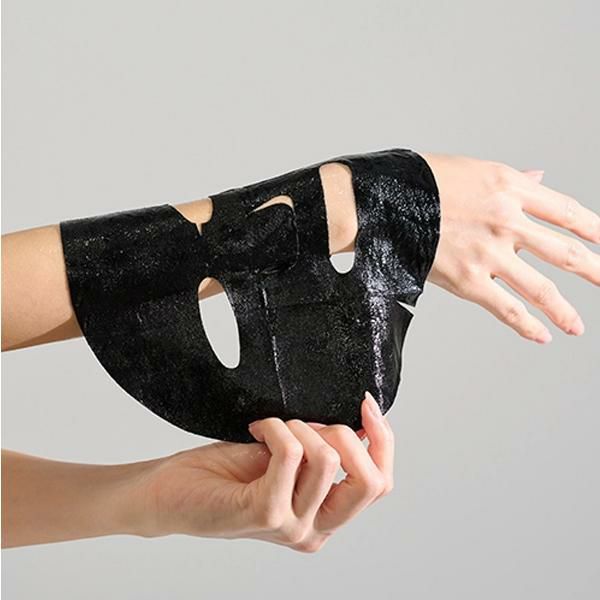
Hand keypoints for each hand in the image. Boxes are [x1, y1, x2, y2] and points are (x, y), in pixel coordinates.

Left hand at [132, 392, 393, 552]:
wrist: (169, 493)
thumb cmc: (222, 473)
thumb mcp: (287, 457)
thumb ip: (321, 449)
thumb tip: (358, 423)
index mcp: (324, 517)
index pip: (379, 485)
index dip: (382, 441)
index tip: (366, 404)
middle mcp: (314, 530)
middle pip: (370, 483)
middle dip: (348, 434)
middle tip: (308, 419)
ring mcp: (291, 527)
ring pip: (327, 459)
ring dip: (299, 426)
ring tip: (272, 427)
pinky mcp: (265, 513)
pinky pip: (289, 452)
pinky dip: (273, 426)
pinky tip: (255, 428)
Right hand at [421, 152, 599, 342]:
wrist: (381, 202)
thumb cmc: (419, 182)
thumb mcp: (471, 170)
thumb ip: (510, 179)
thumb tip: (541, 177)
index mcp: (509, 187)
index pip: (566, 211)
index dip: (593, 228)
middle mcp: (506, 220)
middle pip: (564, 250)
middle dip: (594, 270)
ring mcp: (488, 252)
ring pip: (540, 287)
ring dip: (564, 310)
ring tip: (578, 327)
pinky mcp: (467, 279)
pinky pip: (505, 308)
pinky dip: (526, 325)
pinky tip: (541, 336)